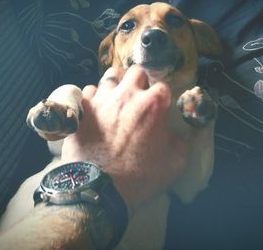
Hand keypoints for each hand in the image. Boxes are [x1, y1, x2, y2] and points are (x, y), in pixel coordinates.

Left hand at [61, 65, 187, 212]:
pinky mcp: (82, 108)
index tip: (161, 108)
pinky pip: (89, 90)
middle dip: (140, 82)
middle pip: (136, 72)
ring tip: (118, 98)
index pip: (163, 86)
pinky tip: (98, 109)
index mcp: (153, 105)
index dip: (163, 97)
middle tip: (139, 98)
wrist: (100, 190)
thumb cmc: (140, 178)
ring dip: (117, 84)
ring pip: (110, 76)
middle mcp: (127, 95)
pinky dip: (95, 97)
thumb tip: (177, 131)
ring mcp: (102, 99)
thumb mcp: (175, 163)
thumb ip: (181, 140)